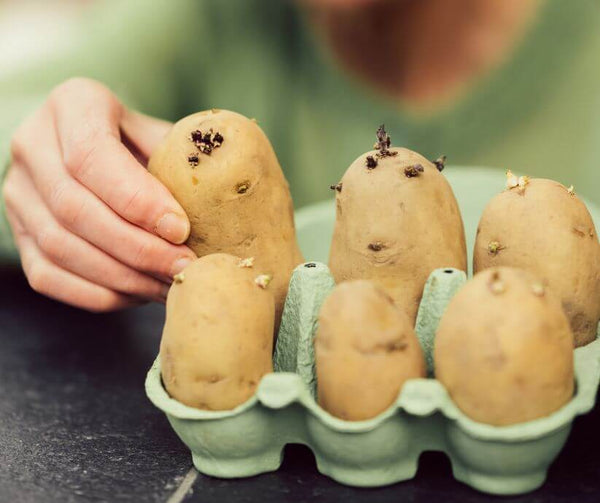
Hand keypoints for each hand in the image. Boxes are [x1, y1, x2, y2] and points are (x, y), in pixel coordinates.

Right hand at [3, 78, 195, 311]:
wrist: (104, 155)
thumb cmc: (146, 146)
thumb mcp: (165, 136)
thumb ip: (183, 158)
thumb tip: (224, 195)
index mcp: (73, 104)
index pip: (91, 155)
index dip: (137, 199)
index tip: (181, 229)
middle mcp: (33, 145)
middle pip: (74, 208)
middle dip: (136, 248)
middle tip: (184, 266)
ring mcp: (18, 193)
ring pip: (61, 247)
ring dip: (122, 276)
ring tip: (169, 284)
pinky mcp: (21, 234)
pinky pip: (49, 276)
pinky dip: (100, 294)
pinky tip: (140, 293)